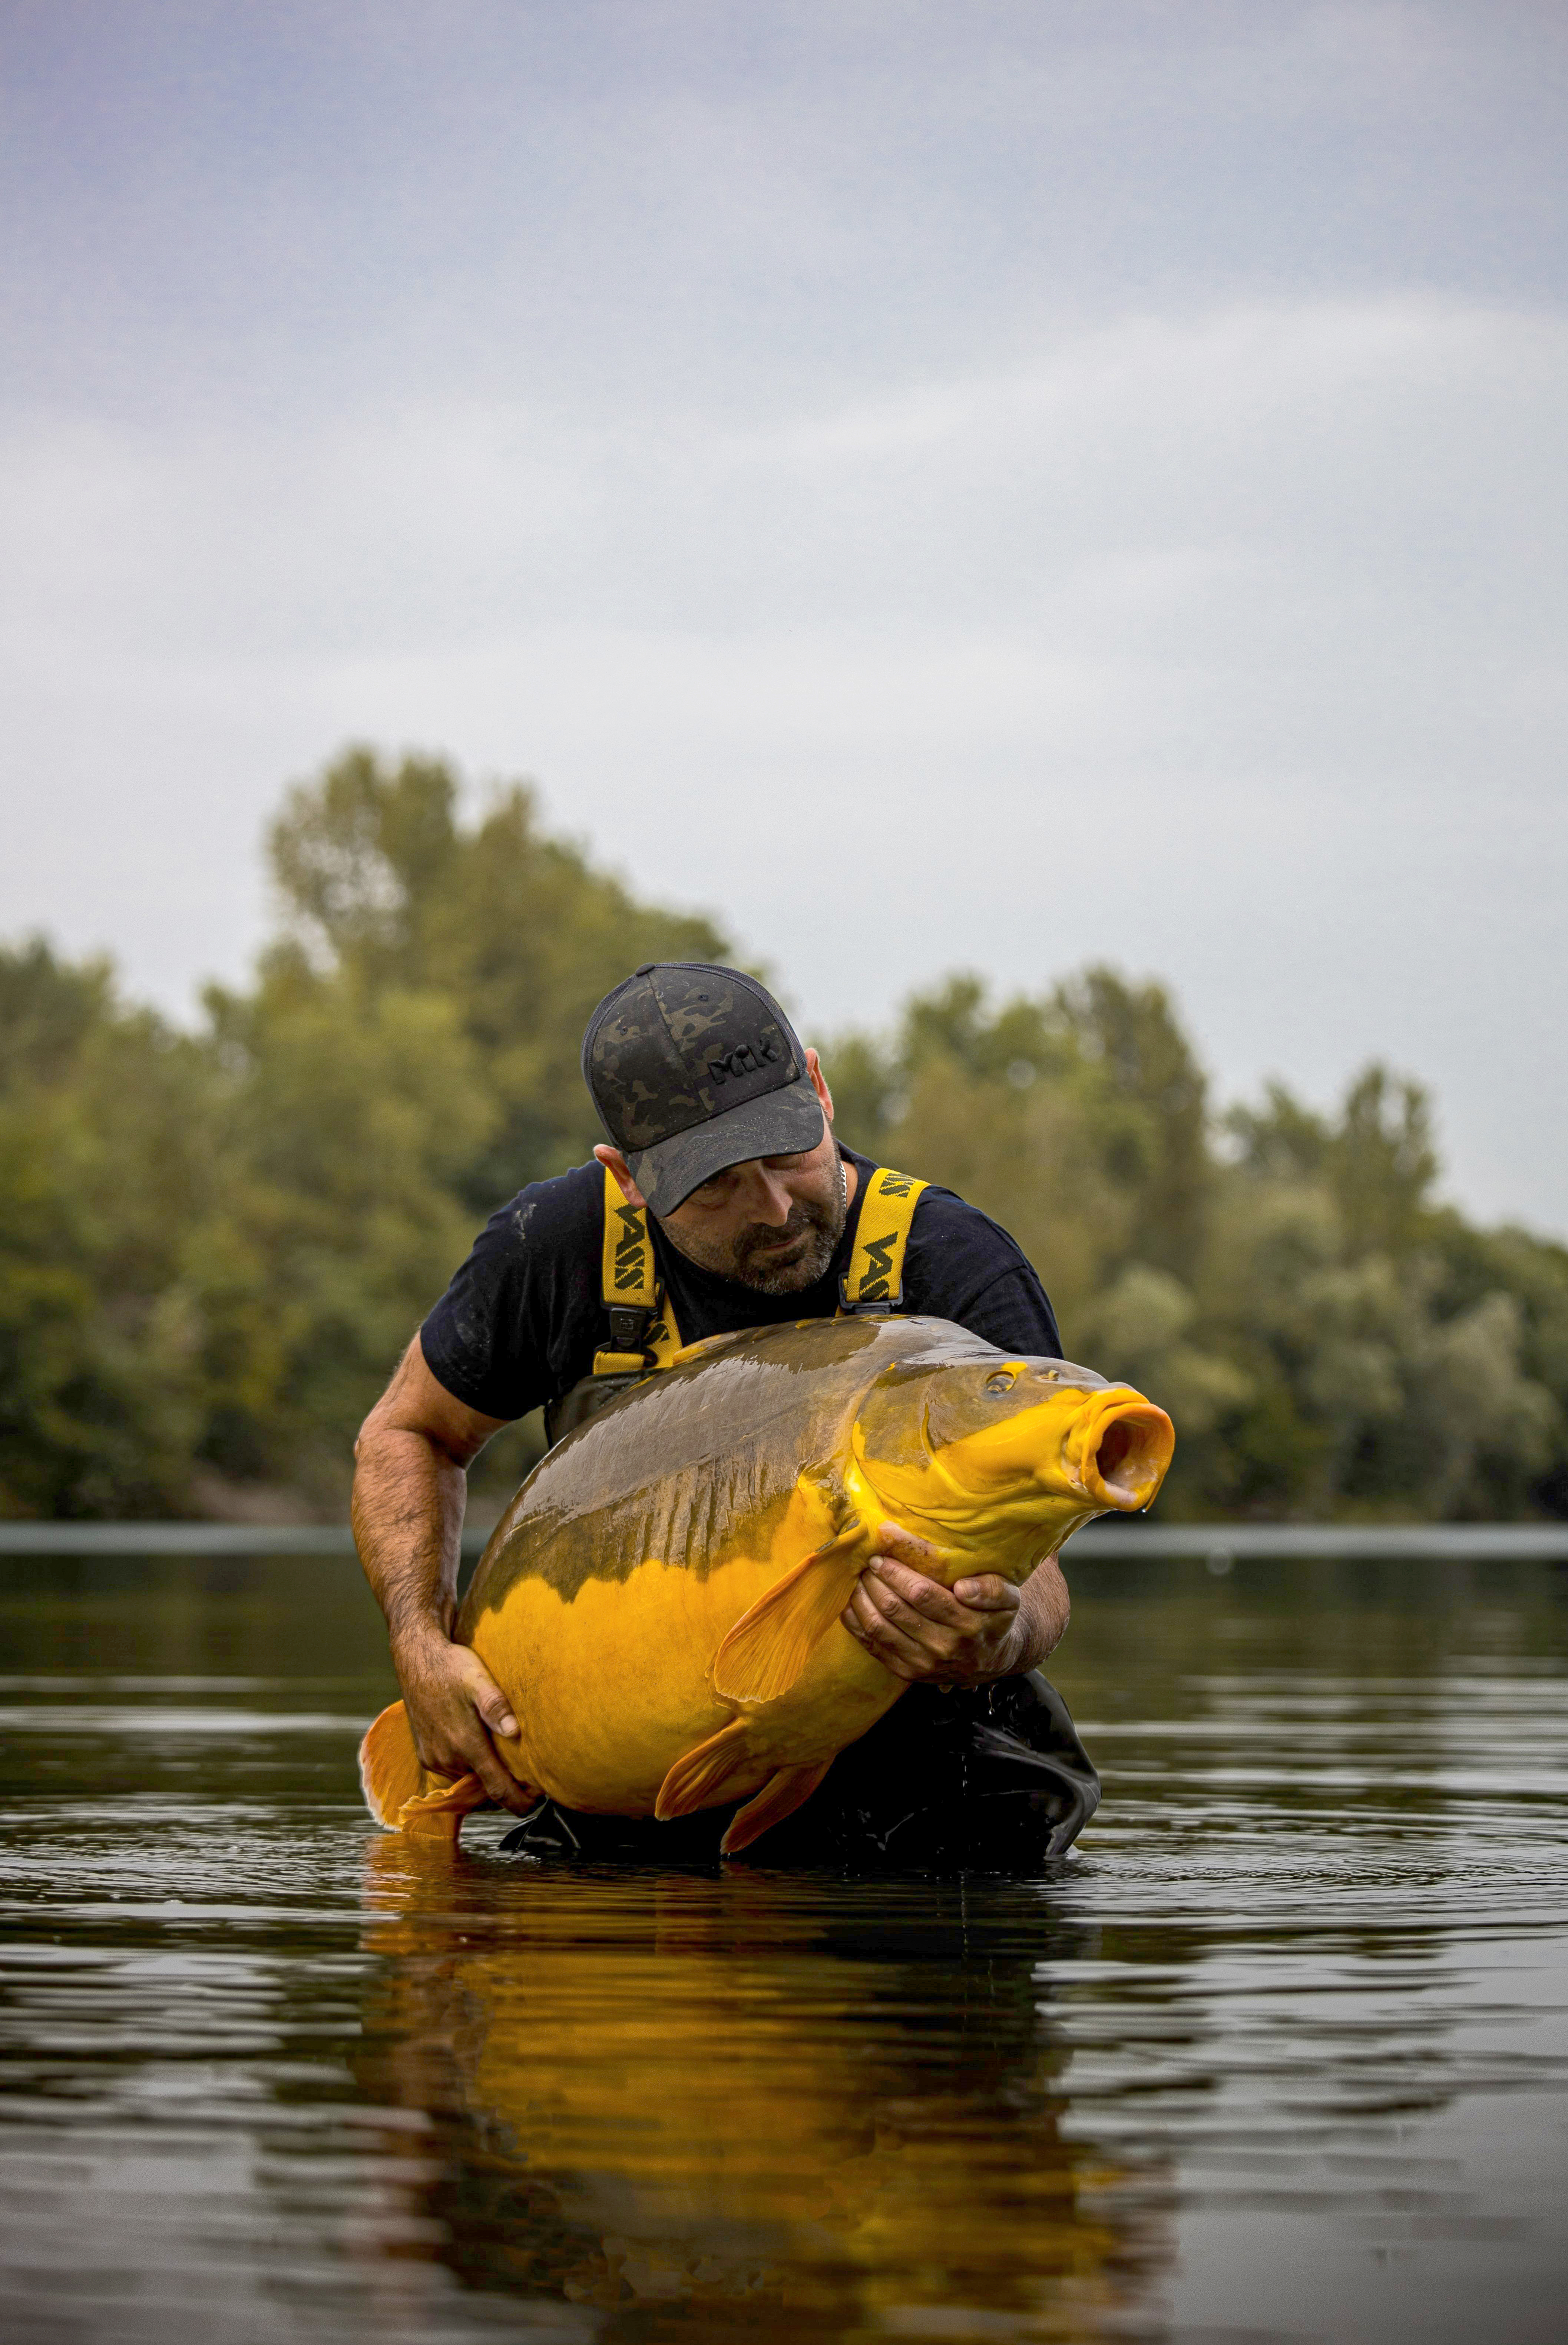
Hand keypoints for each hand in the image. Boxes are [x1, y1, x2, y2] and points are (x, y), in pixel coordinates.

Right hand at [391, 1626, 537, 1814]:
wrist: (416, 1659)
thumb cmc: (451, 1667)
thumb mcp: (478, 1680)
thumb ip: (496, 1707)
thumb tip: (515, 1732)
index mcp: (465, 1745)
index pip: (497, 1789)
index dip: (519, 1802)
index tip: (537, 1803)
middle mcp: (448, 1759)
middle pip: (484, 1789)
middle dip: (506, 1787)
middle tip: (529, 1778)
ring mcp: (434, 1759)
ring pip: (468, 1782)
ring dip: (486, 1778)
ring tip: (506, 1764)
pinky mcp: (425, 1756)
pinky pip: (453, 1773)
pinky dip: (469, 1770)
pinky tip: (479, 1752)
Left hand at [839, 1521, 1028, 1686]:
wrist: (989, 1660)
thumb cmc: (993, 1618)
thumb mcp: (1008, 1598)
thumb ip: (991, 1588)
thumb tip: (963, 1587)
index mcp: (967, 1625)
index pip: (922, 1594)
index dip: (896, 1573)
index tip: (881, 1555)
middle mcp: (943, 1648)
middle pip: (895, 1609)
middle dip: (875, 1581)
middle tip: (867, 1562)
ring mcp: (922, 1664)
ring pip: (879, 1627)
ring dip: (862, 1599)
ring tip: (859, 1578)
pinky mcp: (905, 1672)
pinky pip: (872, 1645)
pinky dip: (856, 1623)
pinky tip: (852, 1602)